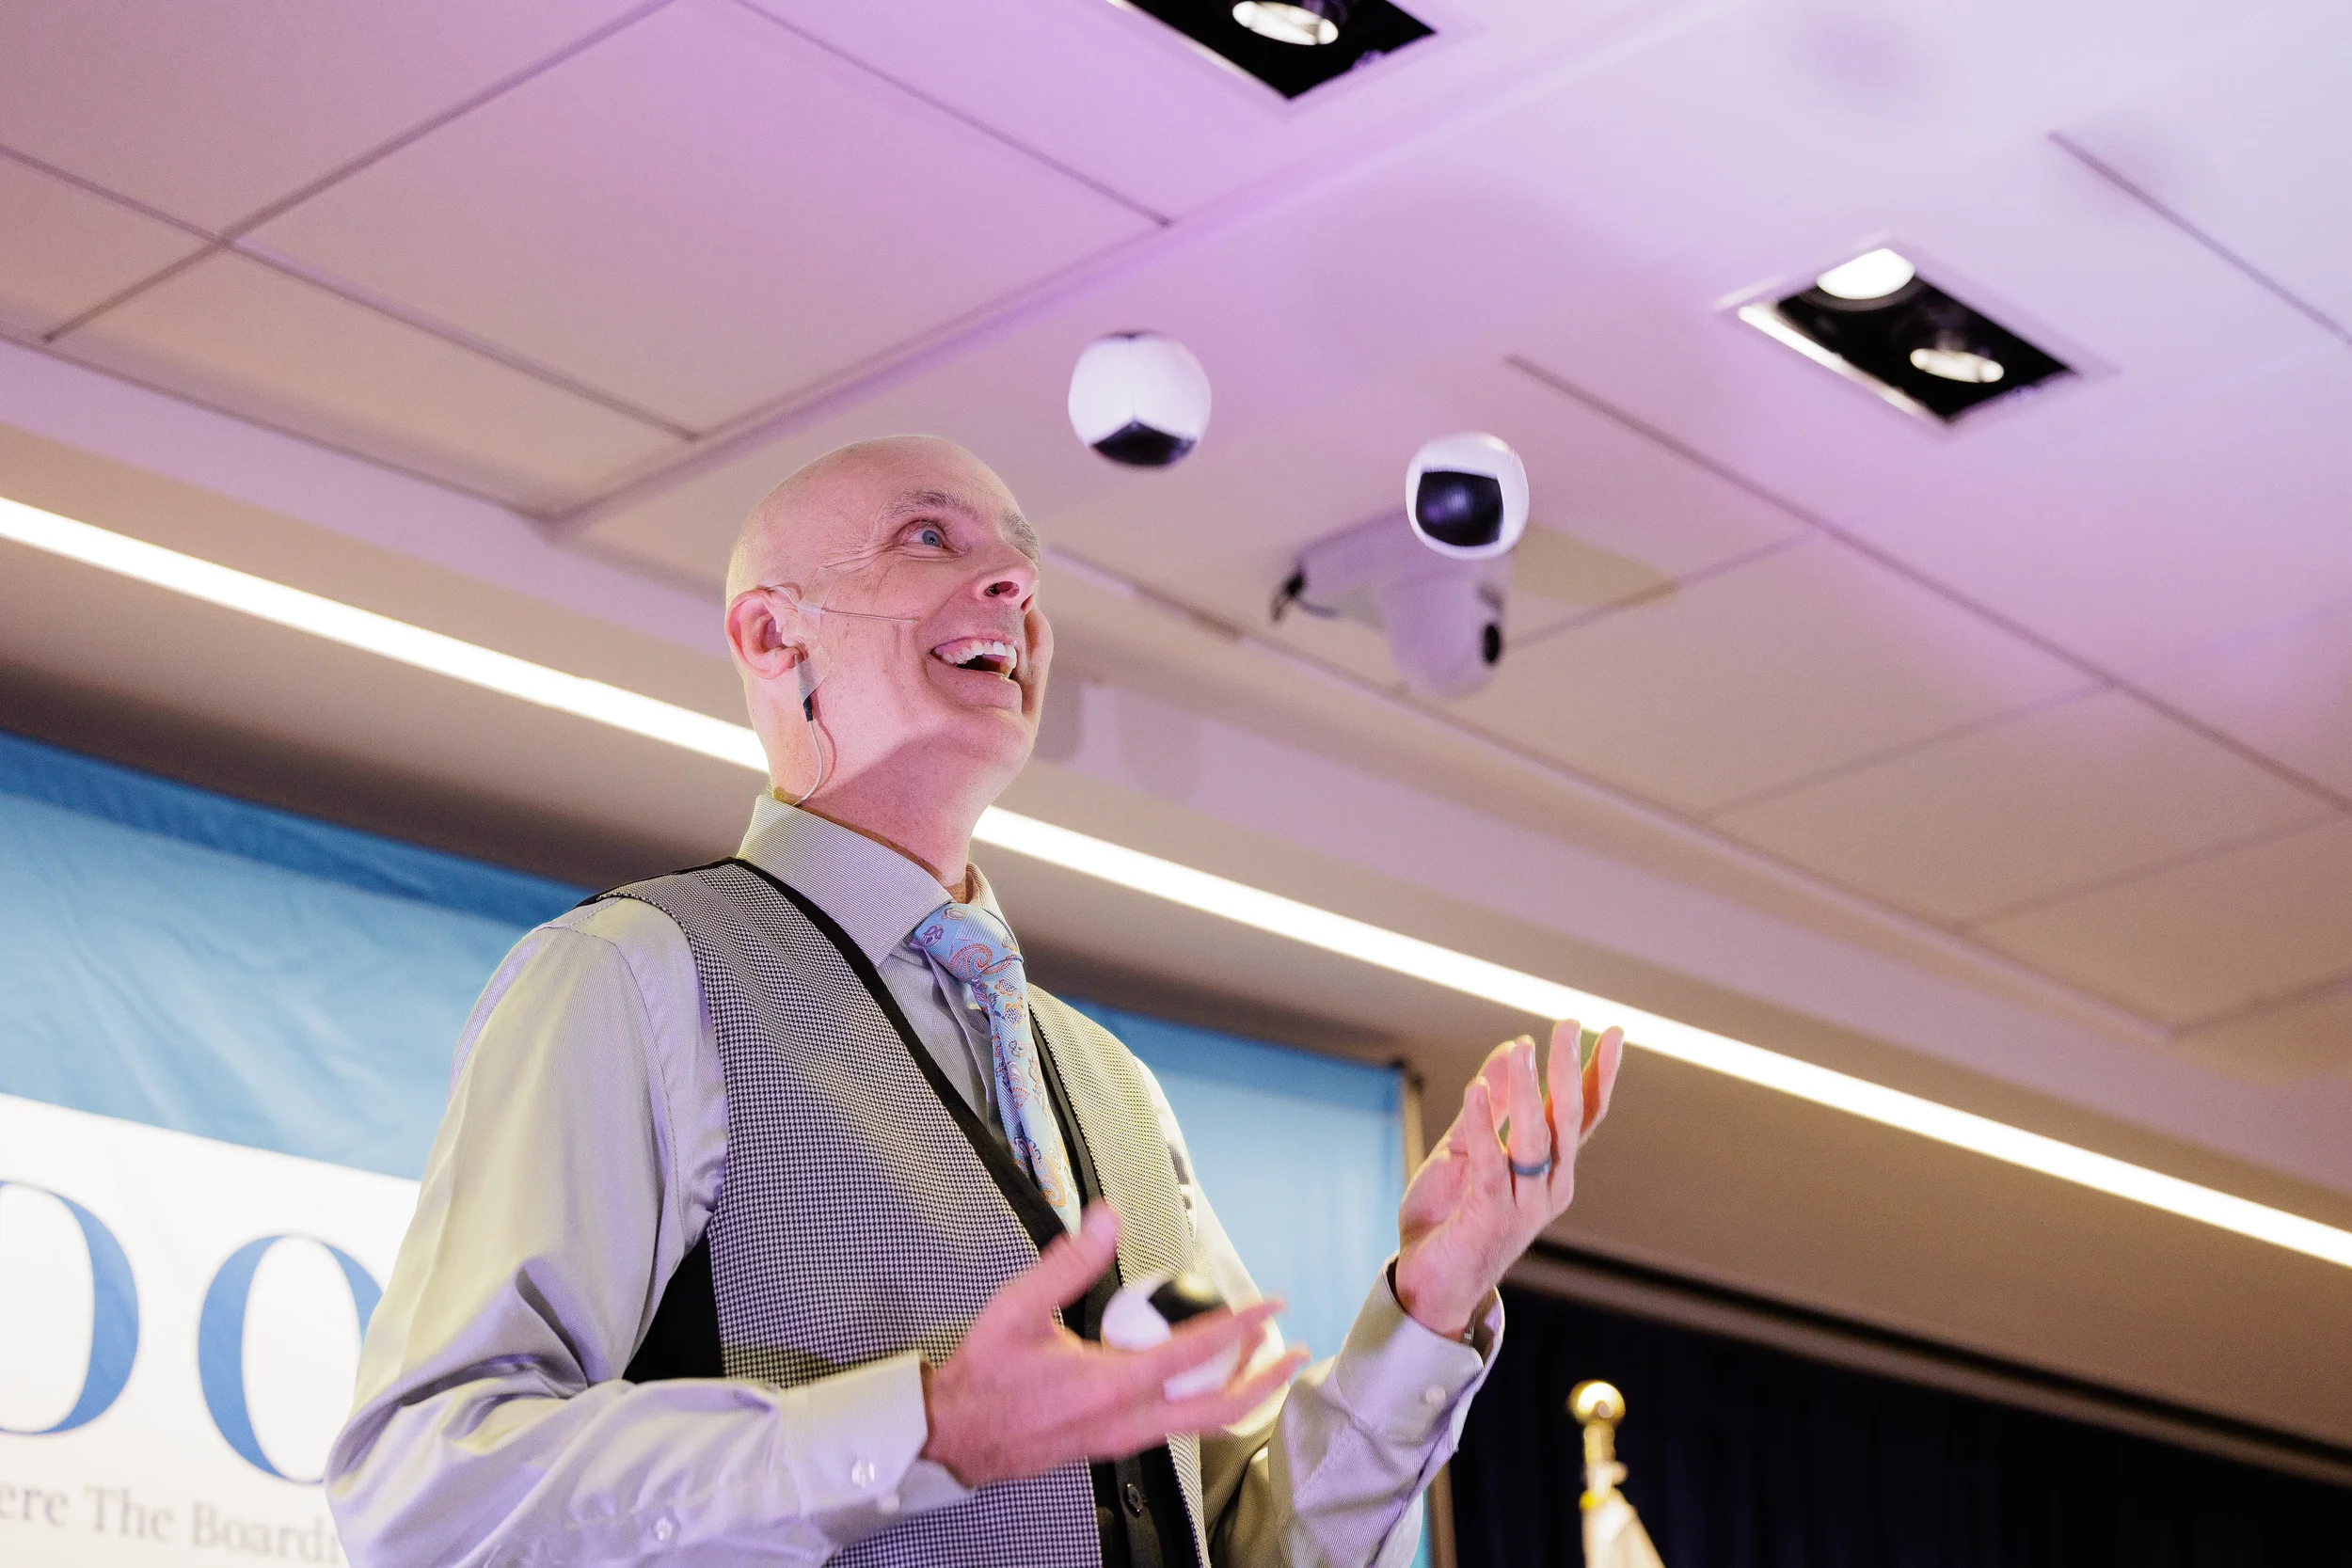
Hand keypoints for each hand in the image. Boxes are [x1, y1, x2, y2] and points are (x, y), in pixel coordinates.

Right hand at [920, 1203, 1309, 1487]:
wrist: (953, 1437)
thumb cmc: (984, 1376)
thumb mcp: (1018, 1308)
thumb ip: (1068, 1261)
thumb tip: (1107, 1216)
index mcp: (1111, 1387)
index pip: (1195, 1352)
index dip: (1241, 1323)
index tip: (1271, 1301)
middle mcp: (1128, 1423)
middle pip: (1219, 1410)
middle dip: (1265, 1380)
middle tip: (1294, 1350)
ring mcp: (1124, 1441)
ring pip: (1200, 1423)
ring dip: (1239, 1392)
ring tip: (1260, 1357)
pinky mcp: (1115, 1446)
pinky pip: (1176, 1425)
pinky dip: (1203, 1400)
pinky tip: (1203, 1373)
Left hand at [1393, 1020, 1623, 1338]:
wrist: (1427, 1280)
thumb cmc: (1451, 1215)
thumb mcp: (1468, 1147)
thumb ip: (1489, 1106)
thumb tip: (1511, 1048)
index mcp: (1550, 1169)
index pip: (1582, 1115)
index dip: (1599, 1074)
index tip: (1614, 1032)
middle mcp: (1549, 1186)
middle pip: (1567, 1120)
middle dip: (1569, 1070)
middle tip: (1568, 1025)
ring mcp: (1526, 1205)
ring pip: (1536, 1140)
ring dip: (1527, 1091)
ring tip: (1523, 1049)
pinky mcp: (1492, 1217)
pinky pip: (1492, 1165)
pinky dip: (1484, 1126)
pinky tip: (1475, 1090)